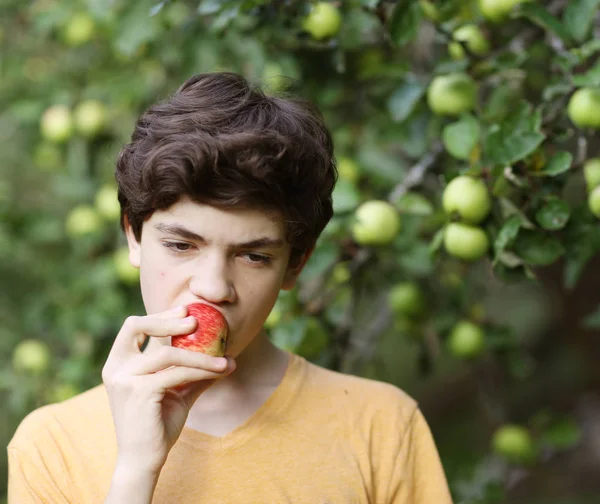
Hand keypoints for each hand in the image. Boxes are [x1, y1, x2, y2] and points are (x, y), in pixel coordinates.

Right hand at [102, 305, 234, 474]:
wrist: (144, 460)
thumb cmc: (157, 424)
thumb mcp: (177, 392)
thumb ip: (193, 372)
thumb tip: (226, 358)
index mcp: (119, 364)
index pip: (133, 327)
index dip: (159, 315)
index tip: (186, 311)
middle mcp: (116, 368)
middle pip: (137, 326)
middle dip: (168, 319)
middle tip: (196, 321)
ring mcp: (125, 379)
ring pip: (169, 353)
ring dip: (201, 355)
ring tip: (224, 360)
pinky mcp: (139, 392)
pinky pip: (178, 373)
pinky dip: (203, 370)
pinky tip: (221, 371)